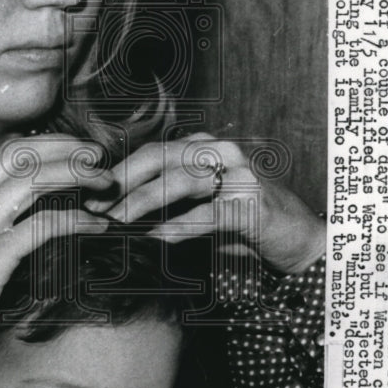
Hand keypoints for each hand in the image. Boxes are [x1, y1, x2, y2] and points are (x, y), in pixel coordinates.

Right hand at [0, 135, 113, 387]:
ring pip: (31, 179)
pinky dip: (74, 219)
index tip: (76, 154)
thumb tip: (23, 230)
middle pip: (19, 154)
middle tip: (98, 158)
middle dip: (64, 147)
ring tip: (105, 183)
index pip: (4, 155)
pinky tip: (96, 225)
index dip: (45, 146)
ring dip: (76, 175)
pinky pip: (40, 226)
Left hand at [86, 132, 324, 272]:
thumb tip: (114, 211)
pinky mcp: (252, 203)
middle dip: (123, 183)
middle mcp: (219, 152)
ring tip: (118, 221)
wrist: (298, 240)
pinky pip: (209, 213)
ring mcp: (239, 174)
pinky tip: (157, 237)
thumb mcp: (198, 207)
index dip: (118, 172)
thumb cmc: (242, 223)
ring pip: (180, 181)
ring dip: (144, 202)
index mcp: (203, 147)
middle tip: (95, 206)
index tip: (89, 194)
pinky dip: (180, 226)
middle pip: (160, 159)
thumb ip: (164, 203)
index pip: (151, 152)